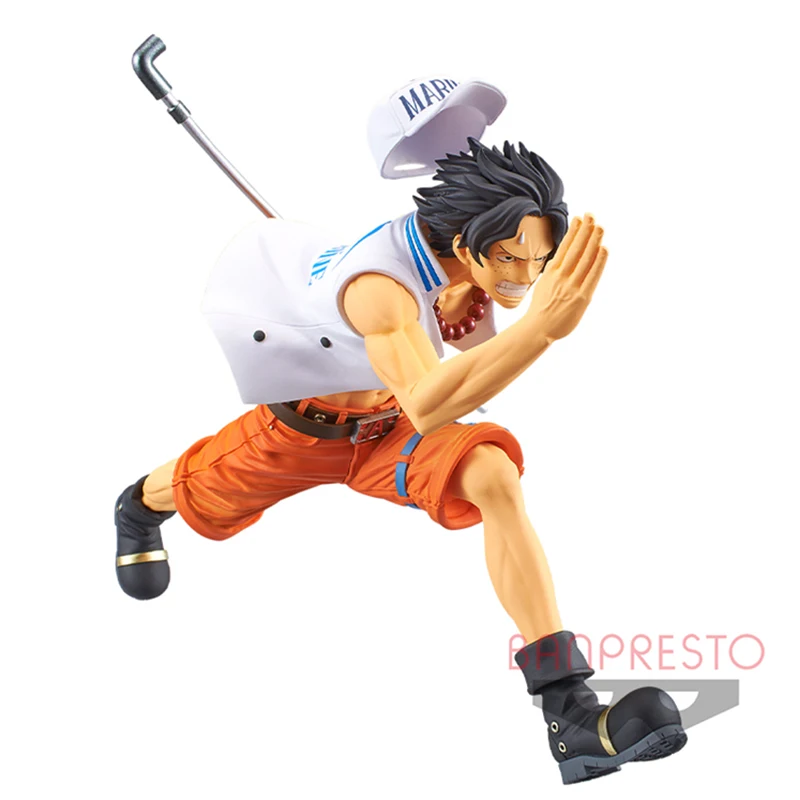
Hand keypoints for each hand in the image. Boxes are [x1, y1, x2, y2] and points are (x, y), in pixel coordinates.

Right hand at [526, 213, 607, 341]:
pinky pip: (592, 276)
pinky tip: (603, 249)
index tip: (579, 218)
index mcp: (551, 272)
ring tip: (600, 227)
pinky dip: (599, 261)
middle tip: (592, 215)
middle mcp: (561, 277)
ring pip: (585, 259)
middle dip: (585, 230)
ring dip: (593, 241)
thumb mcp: (544, 285)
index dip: (573, 231)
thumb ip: (555, 273)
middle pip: (576, 248)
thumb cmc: (541, 309)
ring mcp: (572, 286)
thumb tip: (563, 260)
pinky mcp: (582, 298)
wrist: (538, 328)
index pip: (564, 246)